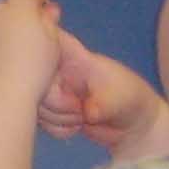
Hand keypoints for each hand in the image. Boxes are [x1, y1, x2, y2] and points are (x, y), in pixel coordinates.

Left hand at [0, 0, 62, 104]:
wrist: (3, 91)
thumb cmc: (36, 67)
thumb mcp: (52, 43)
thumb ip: (48, 22)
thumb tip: (48, 9)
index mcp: (20, 7)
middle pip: (4, 3)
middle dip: (15, 11)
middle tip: (26, 29)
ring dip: (0, 27)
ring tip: (11, 48)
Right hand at [38, 29, 164, 150]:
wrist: (132, 125)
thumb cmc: (129, 98)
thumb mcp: (120, 98)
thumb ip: (101, 104)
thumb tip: (86, 113)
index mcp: (74, 57)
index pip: (51, 39)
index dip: (41, 47)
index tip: (52, 69)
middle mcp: (58, 72)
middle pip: (36, 82)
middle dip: (56, 104)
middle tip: (79, 108)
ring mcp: (53, 92)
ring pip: (37, 105)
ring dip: (60, 119)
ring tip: (83, 118)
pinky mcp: (51, 111)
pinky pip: (42, 122)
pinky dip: (60, 129)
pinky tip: (77, 126)